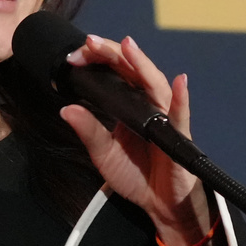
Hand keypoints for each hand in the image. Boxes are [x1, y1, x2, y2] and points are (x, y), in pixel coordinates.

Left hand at [57, 33, 211, 245]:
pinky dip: (181, 99)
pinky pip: (180, 115)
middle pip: (132, 70)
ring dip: (141, 65)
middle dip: (112, 53)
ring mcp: (165, 117)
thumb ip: (88, 131)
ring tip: (127, 46)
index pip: (114, 72)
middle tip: (91, 42)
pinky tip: (180, 82)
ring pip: (154, 84)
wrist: (160, 203)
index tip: (75, 55)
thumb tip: (65, 109)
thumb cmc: (136, 175)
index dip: (97, 60)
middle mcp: (148, 104)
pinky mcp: (178, 137)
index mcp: (129, 104)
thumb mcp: (103, 154)